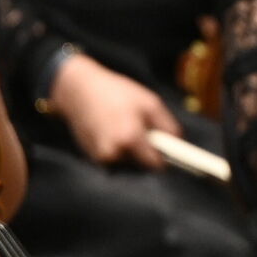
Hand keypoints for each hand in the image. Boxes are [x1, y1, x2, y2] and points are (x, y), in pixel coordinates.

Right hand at [48, 53, 183, 169]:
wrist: (78, 90)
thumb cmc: (117, 93)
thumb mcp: (150, 103)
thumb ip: (168, 126)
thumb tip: (178, 144)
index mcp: (130, 139)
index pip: (155, 165)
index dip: (163, 159)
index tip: (168, 153)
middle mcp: (113, 153)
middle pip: (141, 167)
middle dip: (146, 154)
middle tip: (144, 134)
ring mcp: (99, 157)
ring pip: (126, 164)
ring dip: (131, 153)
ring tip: (127, 129)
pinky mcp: (90, 157)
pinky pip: (113, 160)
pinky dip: (117, 150)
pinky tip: (112, 132)